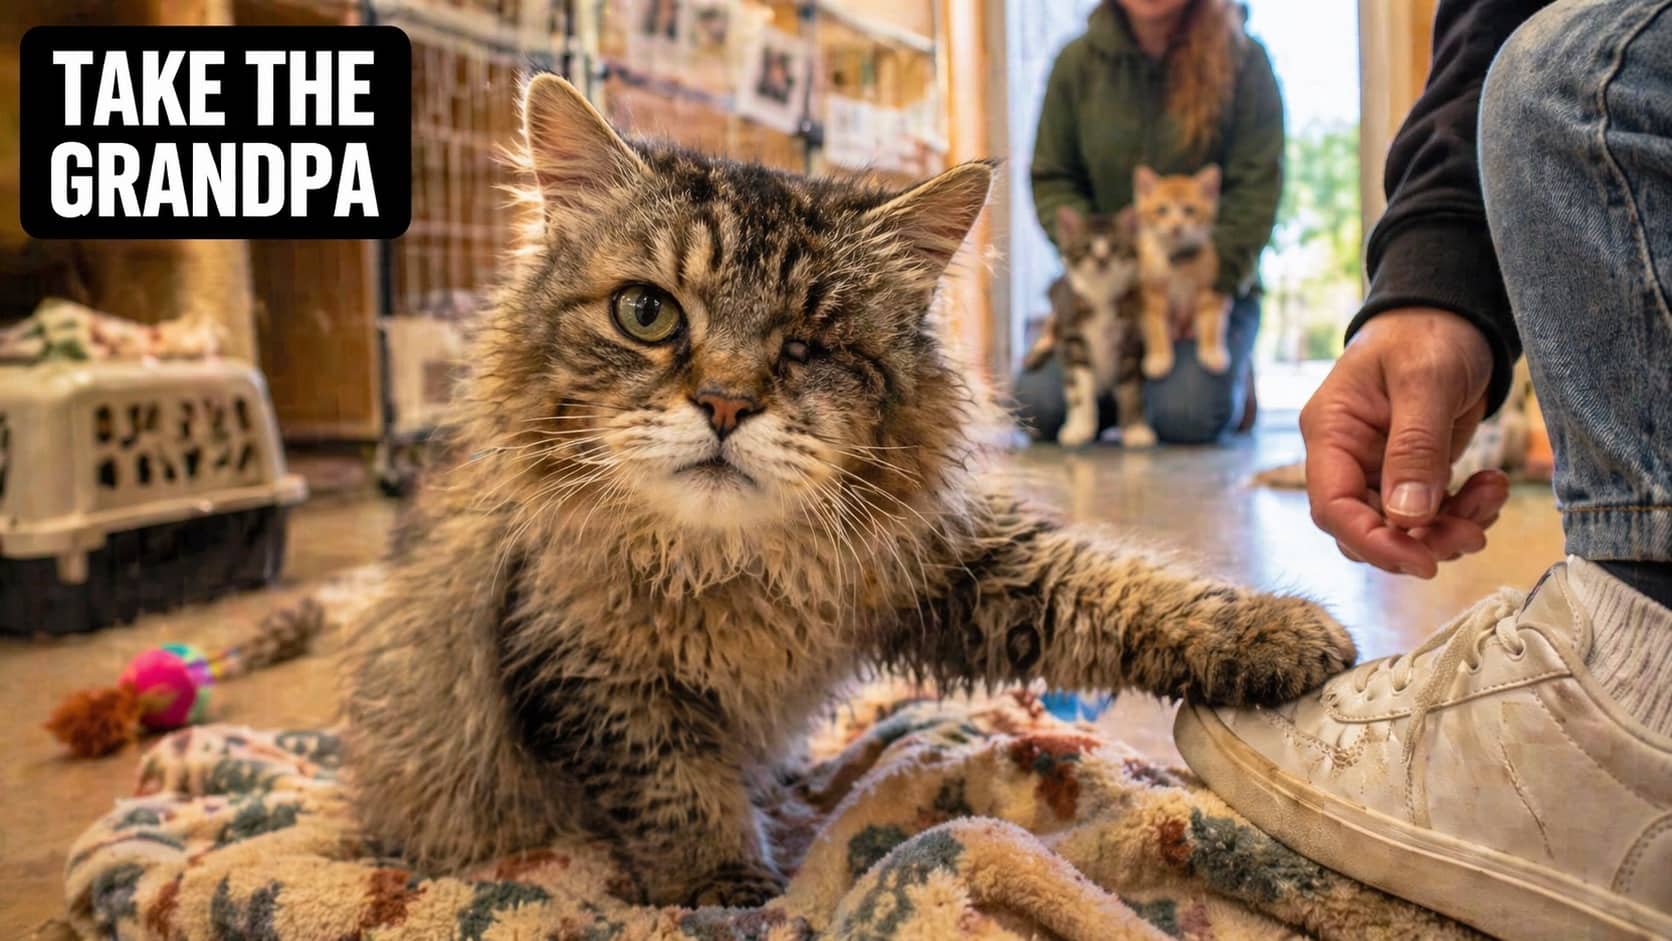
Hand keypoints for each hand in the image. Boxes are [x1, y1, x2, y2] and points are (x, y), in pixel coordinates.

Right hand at [1300, 308, 1510, 577]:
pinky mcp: (1410, 471)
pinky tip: (1491, 488)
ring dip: (1448, 528)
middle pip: (1367, 526)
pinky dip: (1463, 511)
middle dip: (1420, 540)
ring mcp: (1377, 466)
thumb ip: (1415, 449)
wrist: (1450, 314)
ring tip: (1492, 497)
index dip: (1372, 542)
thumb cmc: (1427, 334)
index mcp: (1331, 432)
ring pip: (1401, 527)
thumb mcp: (1426, 383)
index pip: (1333, 506)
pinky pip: (1428, 513)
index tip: (1422, 560)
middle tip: (1473, 534)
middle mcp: (1346, 456)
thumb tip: (1408, 517)